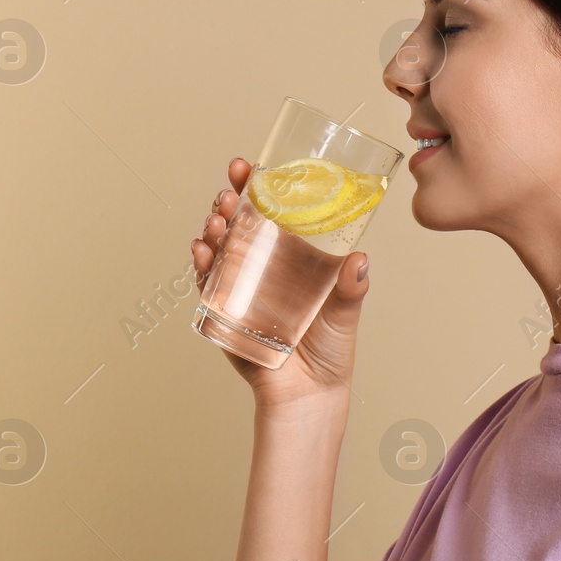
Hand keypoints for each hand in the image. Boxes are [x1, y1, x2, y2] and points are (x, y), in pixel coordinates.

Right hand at [191, 157, 370, 410]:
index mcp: (290, 254)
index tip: (249, 166)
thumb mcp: (345, 314)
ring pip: (219, 246)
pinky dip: (201, 265)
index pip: (270, 210)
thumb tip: (360, 260)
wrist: (308, 395)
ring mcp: (239, 285)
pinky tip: (202, 251)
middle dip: (229, 200)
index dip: (256, 186)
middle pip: (238, 221)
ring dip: (213, 228)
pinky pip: (207, 284)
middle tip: (230, 190)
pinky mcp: (223, 311)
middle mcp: (262, 264)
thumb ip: (351, 290)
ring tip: (217, 219)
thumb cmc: (330, 351)